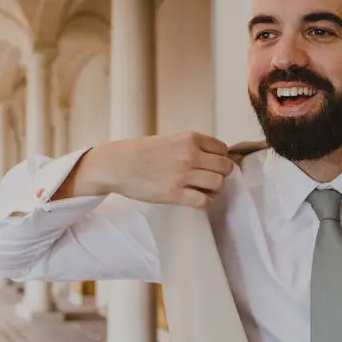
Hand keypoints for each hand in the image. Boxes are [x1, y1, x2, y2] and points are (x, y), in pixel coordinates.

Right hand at [65, 131, 235, 207]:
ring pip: (218, 184)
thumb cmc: (140, 152)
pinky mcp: (176, 194)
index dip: (220, 158)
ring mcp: (184, 175)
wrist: (117, 165)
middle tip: (210, 178)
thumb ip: (191, 146)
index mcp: (189, 139)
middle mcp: (190, 155)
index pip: (222, 149)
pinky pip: (204, 201)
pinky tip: (197, 199)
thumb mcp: (170, 139)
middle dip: (221, 174)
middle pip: (225, 167)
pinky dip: (205, 202)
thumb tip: (211, 158)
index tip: (212, 164)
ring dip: (215, 189)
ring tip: (204, 190)